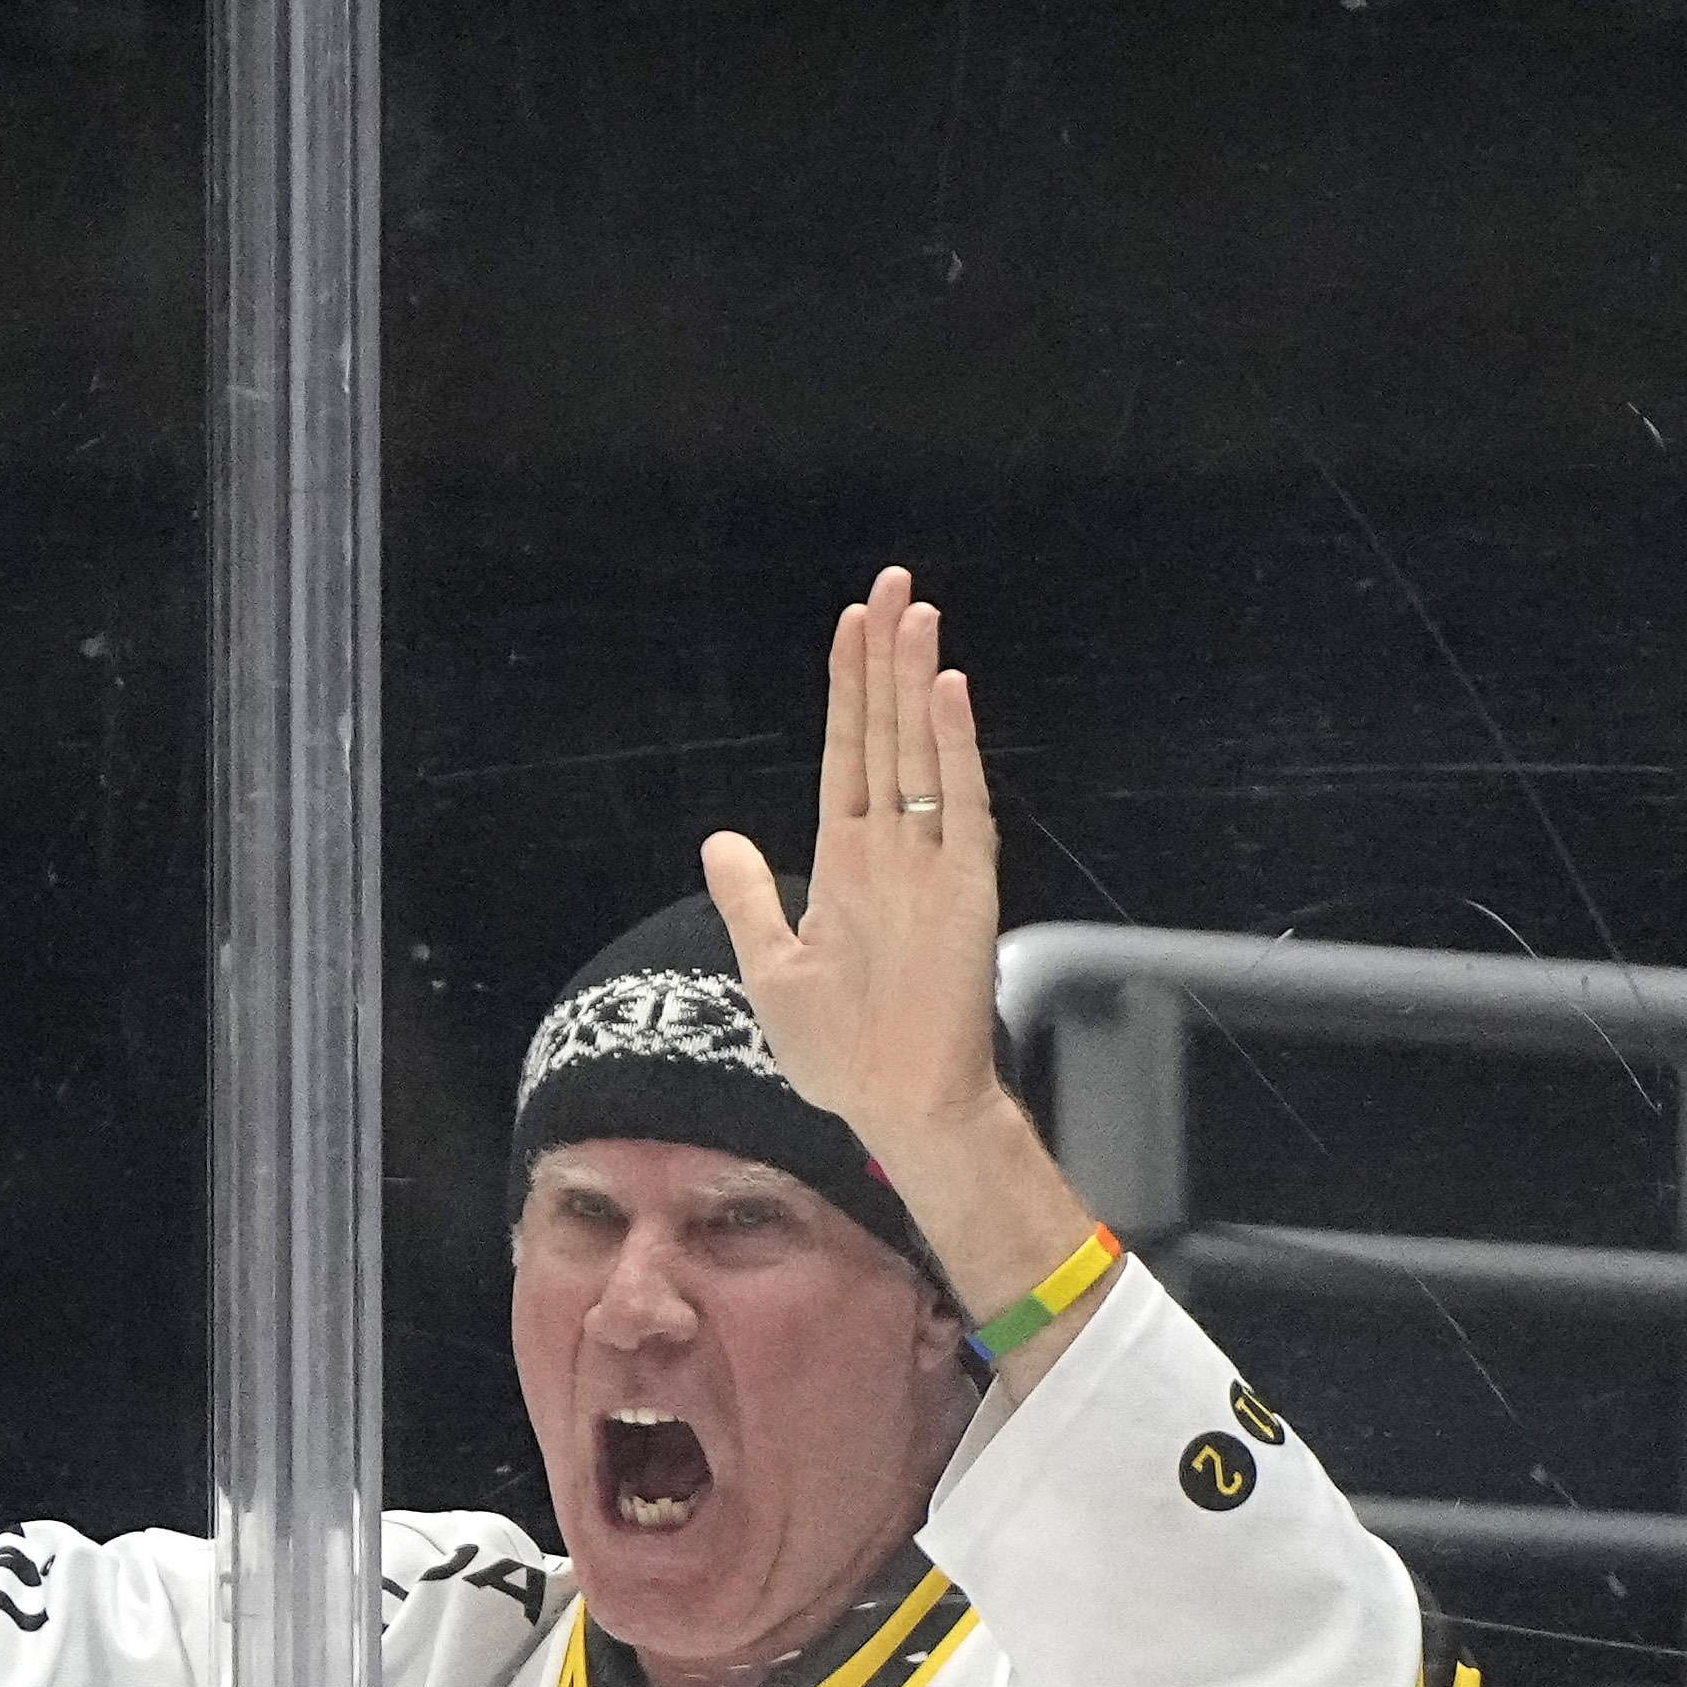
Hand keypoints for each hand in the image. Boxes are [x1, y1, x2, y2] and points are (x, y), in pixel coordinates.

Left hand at [696, 567, 1011, 1166]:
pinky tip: (946, 693)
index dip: (847, 689)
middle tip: (892, 581)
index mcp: (846, 862)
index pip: (846, 754)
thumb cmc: (839, 1051)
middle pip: (884, 735)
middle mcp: (891, 850)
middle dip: (885, 659)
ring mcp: (930, 864)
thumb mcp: (771, 967)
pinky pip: (959, 805)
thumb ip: (749, 898)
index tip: (851, 625)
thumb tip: (719, 839)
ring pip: (921, 753)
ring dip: (916, 682)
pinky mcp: (966, 889)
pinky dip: (953, 749)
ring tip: (914, 611)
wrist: (898, 1105)